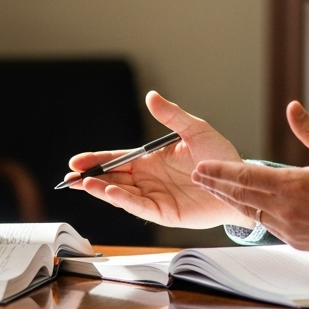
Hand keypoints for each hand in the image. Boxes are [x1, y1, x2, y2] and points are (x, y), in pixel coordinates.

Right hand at [64, 91, 252, 228]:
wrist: (238, 180)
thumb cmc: (219, 156)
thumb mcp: (195, 129)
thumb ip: (171, 115)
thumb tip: (151, 96)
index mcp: (151, 160)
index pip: (118, 159)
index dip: (97, 160)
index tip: (77, 161)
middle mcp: (149, 180)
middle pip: (113, 178)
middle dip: (90, 178)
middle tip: (70, 178)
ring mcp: (156, 197)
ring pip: (122, 194)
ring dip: (102, 189)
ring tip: (86, 183)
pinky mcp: (166, 212)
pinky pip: (140, 207)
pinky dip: (124, 200)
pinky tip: (110, 192)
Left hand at [192, 101, 308, 259]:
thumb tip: (291, 107)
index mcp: (292, 186)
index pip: (246, 177)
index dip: (221, 171)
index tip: (202, 166)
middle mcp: (285, 209)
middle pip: (241, 195)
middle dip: (216, 184)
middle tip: (197, 177)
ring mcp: (288, 228)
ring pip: (250, 212)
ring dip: (230, 200)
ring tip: (214, 191)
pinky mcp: (295, 241)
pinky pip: (267, 225)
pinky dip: (252, 214)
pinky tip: (245, 208)